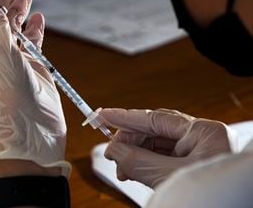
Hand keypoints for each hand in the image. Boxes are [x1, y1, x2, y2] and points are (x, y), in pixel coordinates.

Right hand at [99, 108, 236, 187]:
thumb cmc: (210, 199)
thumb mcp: (168, 177)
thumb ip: (137, 160)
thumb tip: (113, 149)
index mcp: (204, 133)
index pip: (155, 118)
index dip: (125, 117)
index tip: (104, 115)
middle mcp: (203, 138)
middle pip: (155, 131)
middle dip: (130, 142)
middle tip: (111, 152)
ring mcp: (200, 151)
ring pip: (158, 146)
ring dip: (136, 155)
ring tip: (122, 168)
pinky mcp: (194, 163)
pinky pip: (164, 157)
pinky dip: (146, 164)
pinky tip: (134, 170)